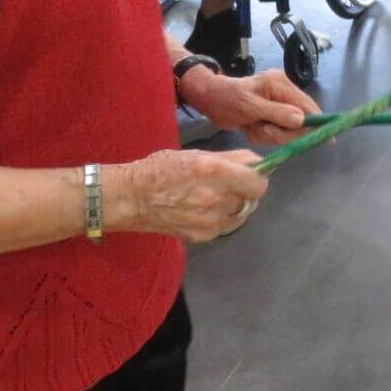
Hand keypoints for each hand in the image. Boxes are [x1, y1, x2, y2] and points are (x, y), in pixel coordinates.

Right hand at [106, 148, 267, 243]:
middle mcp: (216, 198)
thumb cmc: (162, 169)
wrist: (131, 198)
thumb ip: (231, 159)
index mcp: (215, 171)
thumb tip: (259, 163)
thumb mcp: (196, 154)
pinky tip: (203, 211)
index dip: (257, 178)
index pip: (259, 182)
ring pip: (241, 215)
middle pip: (252, 200)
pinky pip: (225, 227)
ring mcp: (210, 221)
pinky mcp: (203, 236)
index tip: (250, 176)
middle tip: (229, 186)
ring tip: (214, 198)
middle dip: (245, 192)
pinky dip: (221, 219)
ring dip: (235, 206)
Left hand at [180, 68, 320, 146]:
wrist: (209, 99)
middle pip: (300, 121)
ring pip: (287, 130)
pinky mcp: (272, 114)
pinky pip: (277, 131)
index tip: (328, 139)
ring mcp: (278, 103)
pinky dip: (265, 134)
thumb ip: (276, 113)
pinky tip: (252, 127)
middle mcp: (284, 92)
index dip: (318, 122)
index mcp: (280, 84)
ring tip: (253, 126)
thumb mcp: (249, 106)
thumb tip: (302, 120)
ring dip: (270, 134)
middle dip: (282, 131)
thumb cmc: (226, 99)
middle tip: (262, 129)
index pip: (308, 106)